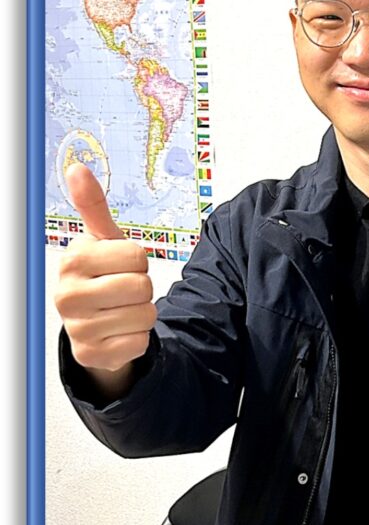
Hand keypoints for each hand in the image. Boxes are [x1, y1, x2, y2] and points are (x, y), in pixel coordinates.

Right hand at [54, 164, 155, 379]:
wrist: (94, 323)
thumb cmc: (102, 274)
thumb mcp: (102, 240)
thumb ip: (93, 206)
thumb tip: (77, 169)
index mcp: (73, 260)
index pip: (137, 256)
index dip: (138, 262)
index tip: (120, 266)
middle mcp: (67, 294)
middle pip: (142, 287)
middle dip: (143, 289)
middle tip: (124, 291)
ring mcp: (77, 328)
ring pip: (144, 316)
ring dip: (142, 314)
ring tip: (122, 310)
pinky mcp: (92, 355)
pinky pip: (140, 342)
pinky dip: (139, 338)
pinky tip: (120, 331)